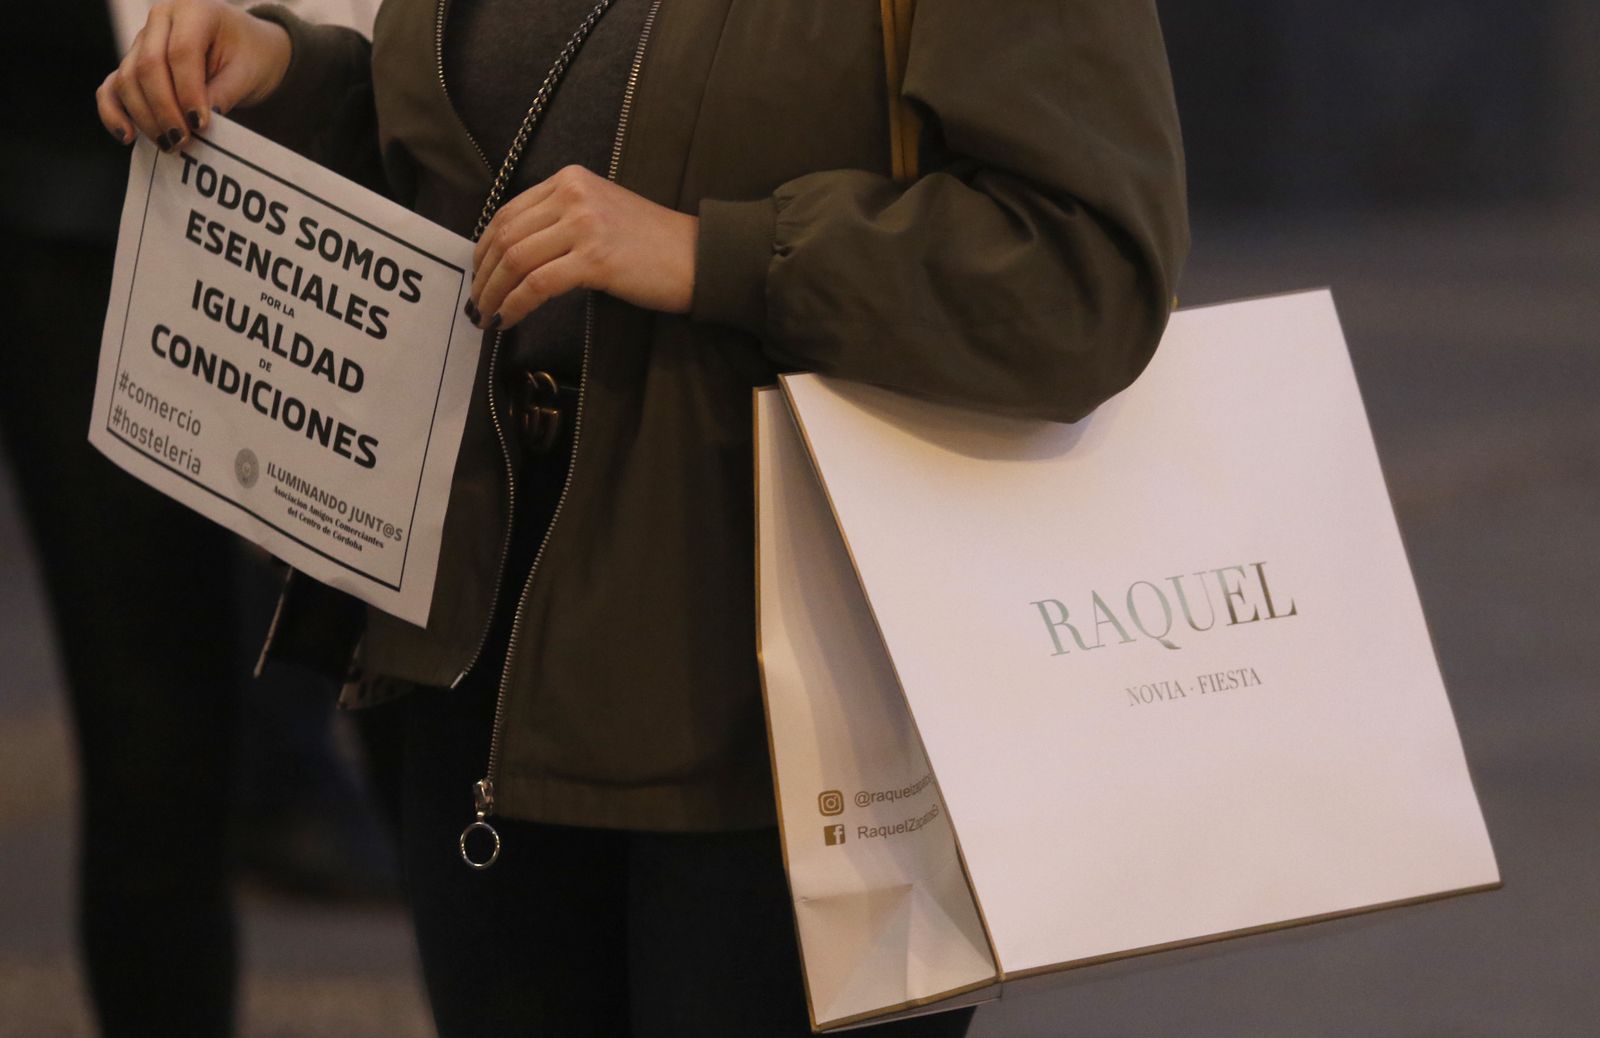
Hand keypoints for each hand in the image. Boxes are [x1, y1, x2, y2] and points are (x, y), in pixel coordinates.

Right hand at [96, 0, 291, 150]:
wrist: (245, 48)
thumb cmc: (250, 56)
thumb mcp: (247, 71)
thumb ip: (223, 93)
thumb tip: (196, 123)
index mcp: (194, 10)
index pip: (181, 52)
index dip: (188, 92)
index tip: (200, 124)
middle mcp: (161, 19)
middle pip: (148, 66)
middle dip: (164, 109)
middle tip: (182, 140)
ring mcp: (141, 40)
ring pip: (127, 78)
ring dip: (144, 116)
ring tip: (169, 144)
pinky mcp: (131, 62)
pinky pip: (112, 87)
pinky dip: (113, 112)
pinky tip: (127, 136)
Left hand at [468, 166, 697, 328]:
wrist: (698, 257)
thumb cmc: (652, 245)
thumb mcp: (599, 214)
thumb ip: (559, 221)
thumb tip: (511, 255)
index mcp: (570, 180)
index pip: (508, 212)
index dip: (484, 249)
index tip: (479, 276)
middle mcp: (573, 194)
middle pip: (506, 236)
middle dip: (483, 276)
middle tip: (476, 305)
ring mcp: (584, 225)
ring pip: (516, 260)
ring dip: (494, 294)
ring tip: (487, 317)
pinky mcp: (595, 259)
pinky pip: (538, 284)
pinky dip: (516, 305)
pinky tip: (508, 320)